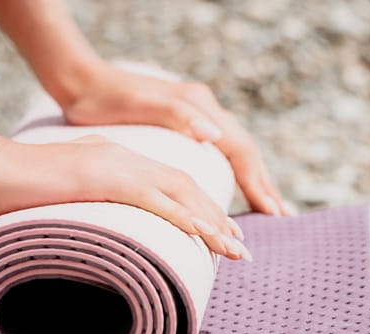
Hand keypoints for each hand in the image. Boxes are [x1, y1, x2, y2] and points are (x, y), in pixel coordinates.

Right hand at [0, 135, 251, 260]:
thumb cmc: (30, 178)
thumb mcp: (78, 180)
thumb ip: (104, 189)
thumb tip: (120, 208)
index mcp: (125, 159)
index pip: (175, 182)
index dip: (202, 206)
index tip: (222, 230)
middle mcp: (130, 159)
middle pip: (187, 187)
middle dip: (217, 217)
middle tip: (240, 245)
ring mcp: (119, 166)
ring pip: (179, 194)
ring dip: (210, 222)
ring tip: (235, 249)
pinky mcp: (105, 178)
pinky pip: (153, 200)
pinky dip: (181, 217)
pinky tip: (202, 235)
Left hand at [62, 64, 290, 215]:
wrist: (85, 82)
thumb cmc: (108, 98)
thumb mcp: (142, 104)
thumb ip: (180, 116)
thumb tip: (216, 137)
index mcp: (201, 108)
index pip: (240, 150)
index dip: (256, 181)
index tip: (273, 211)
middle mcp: (206, 111)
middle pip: (246, 152)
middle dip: (264, 184)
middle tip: (283, 215)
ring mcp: (199, 117)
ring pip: (237, 152)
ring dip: (255, 180)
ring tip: (269, 206)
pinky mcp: (188, 124)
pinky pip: (222, 152)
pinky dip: (236, 172)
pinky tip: (236, 185)